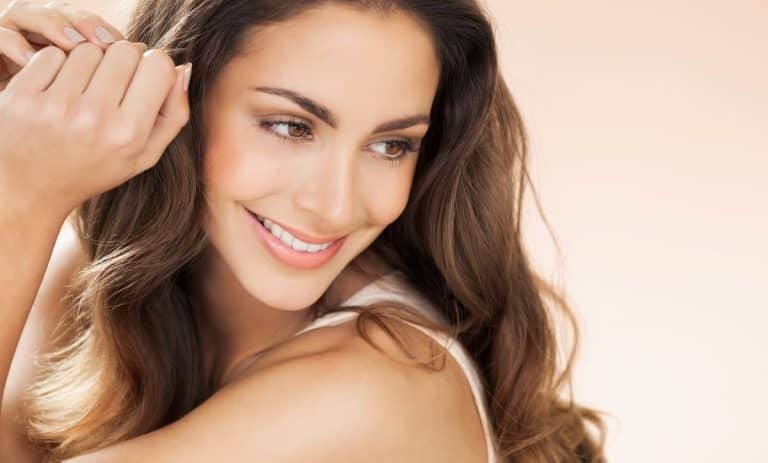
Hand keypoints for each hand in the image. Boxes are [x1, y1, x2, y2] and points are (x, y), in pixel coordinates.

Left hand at [0, 2, 191, 216]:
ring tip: (86, 86)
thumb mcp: (144, 155)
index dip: (155, 65)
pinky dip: (59, 64)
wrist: (30, 190)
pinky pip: (53, 53)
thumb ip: (174, 114)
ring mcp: (56, 106)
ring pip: (89, 48)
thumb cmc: (94, 169)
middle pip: (125, 50)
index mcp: (129, 133)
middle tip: (116, 79)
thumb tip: (183, 68)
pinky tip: (59, 87)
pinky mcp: (23, 96)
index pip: (158, 65)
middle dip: (124, 59)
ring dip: (91, 60)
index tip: (145, 78)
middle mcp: (94, 118)